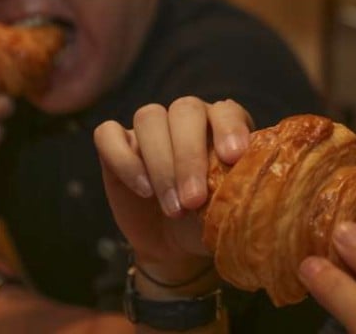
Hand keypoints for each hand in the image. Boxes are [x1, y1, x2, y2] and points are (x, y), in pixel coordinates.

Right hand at [93, 96, 253, 283]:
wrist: (175, 244)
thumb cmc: (210, 220)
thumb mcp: (229, 208)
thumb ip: (237, 187)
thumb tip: (245, 180)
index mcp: (223, 124)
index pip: (226, 110)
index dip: (228, 129)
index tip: (232, 158)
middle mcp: (188, 117)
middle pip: (185, 110)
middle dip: (189, 156)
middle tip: (194, 200)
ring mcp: (151, 128)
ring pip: (149, 117)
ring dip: (160, 162)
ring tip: (173, 207)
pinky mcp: (118, 144)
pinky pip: (109, 134)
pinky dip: (124, 159)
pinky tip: (143, 189)